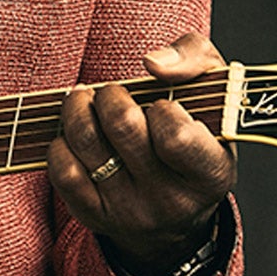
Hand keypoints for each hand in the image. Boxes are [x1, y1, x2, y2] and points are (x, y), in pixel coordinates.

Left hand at [47, 33, 237, 269]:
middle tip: (114, 94)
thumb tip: (153, 64)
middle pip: (122, 126)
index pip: (176, 136)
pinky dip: (61, 141)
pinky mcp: (94, 217)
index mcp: (211, 173)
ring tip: (86, 102)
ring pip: (85, 141)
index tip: (161, 105)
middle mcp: (171, 200)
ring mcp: (130, 212)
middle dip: (111, 95)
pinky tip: (74, 135)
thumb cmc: (196, 133)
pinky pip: (62, 170)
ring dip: (78, 108)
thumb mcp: (215, 93)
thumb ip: (194, 58)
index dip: (162, 108)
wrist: (177, 215)